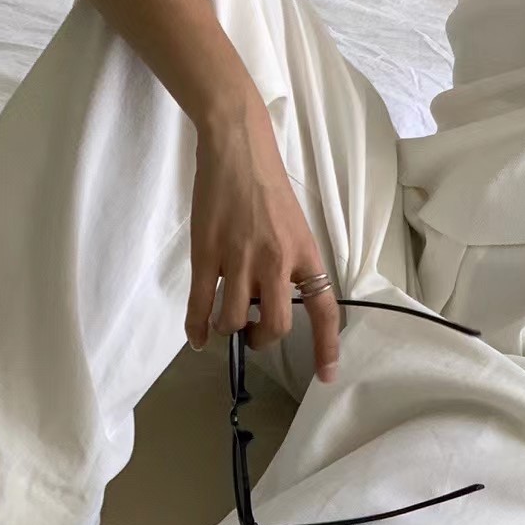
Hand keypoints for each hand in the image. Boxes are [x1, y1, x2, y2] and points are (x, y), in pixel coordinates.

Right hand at [184, 103, 339, 381]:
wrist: (237, 148)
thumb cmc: (268, 184)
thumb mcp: (295, 225)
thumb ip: (291, 263)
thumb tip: (279, 299)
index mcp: (305, 254)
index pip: (323, 310)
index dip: (326, 347)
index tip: (326, 376)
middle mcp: (276, 262)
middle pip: (274, 325)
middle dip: (263, 339)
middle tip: (254, 334)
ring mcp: (239, 259)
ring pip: (234, 320)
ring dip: (229, 330)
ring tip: (226, 323)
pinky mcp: (207, 254)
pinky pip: (201, 304)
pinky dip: (197, 328)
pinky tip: (198, 339)